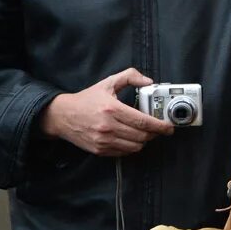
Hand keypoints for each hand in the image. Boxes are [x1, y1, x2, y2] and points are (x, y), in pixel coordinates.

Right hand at [39, 68, 172, 155]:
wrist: (61, 116)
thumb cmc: (86, 99)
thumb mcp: (108, 83)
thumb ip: (129, 77)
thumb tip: (148, 81)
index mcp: (112, 109)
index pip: (143, 121)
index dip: (160, 126)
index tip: (169, 127)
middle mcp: (108, 127)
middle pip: (142, 136)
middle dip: (154, 133)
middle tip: (159, 129)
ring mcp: (103, 140)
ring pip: (134, 146)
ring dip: (144, 141)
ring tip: (145, 133)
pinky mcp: (99, 150)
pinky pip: (123, 152)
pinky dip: (132, 147)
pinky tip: (131, 138)